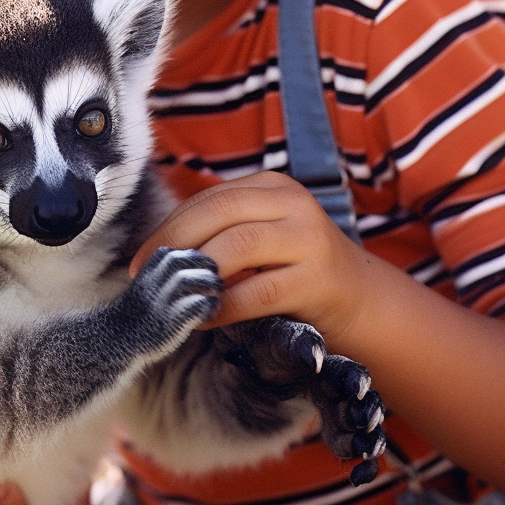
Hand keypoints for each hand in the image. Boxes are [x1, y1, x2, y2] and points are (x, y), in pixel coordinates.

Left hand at [130, 172, 368, 348]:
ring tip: (176, 297)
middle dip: (175, 244)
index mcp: (272, 186)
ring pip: (237, 246)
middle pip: (218, 212)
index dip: (170, 228)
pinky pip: (258, 291)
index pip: (209, 198)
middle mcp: (292, 202)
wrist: (361, 301)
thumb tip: (156, 255)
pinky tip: (205, 319)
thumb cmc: (294, 271)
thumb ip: (220, 235)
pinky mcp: (317, 279)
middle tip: (149, 278)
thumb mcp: (261, 239)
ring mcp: (309, 238)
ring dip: (199, 274)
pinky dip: (224, 306)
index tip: (142, 259)